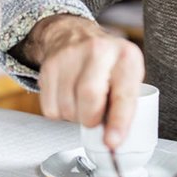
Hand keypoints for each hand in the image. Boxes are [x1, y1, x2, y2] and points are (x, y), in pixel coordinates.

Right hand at [26, 15, 144, 147]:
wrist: (73, 34)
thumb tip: (114, 138)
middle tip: (94, 117)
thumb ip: (125, 105)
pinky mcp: (49, 65)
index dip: (118, 121)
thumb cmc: (107, 62)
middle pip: (89, 98)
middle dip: (91, 119)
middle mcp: (99, 51)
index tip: (112, 142)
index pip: (123, 94)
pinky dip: (59, 112)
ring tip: (81, 101)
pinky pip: (50, 108)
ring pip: (67, 107)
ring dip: (74, 116)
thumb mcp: (127, 75)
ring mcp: (71, 55)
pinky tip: (67, 96)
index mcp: (126, 57)